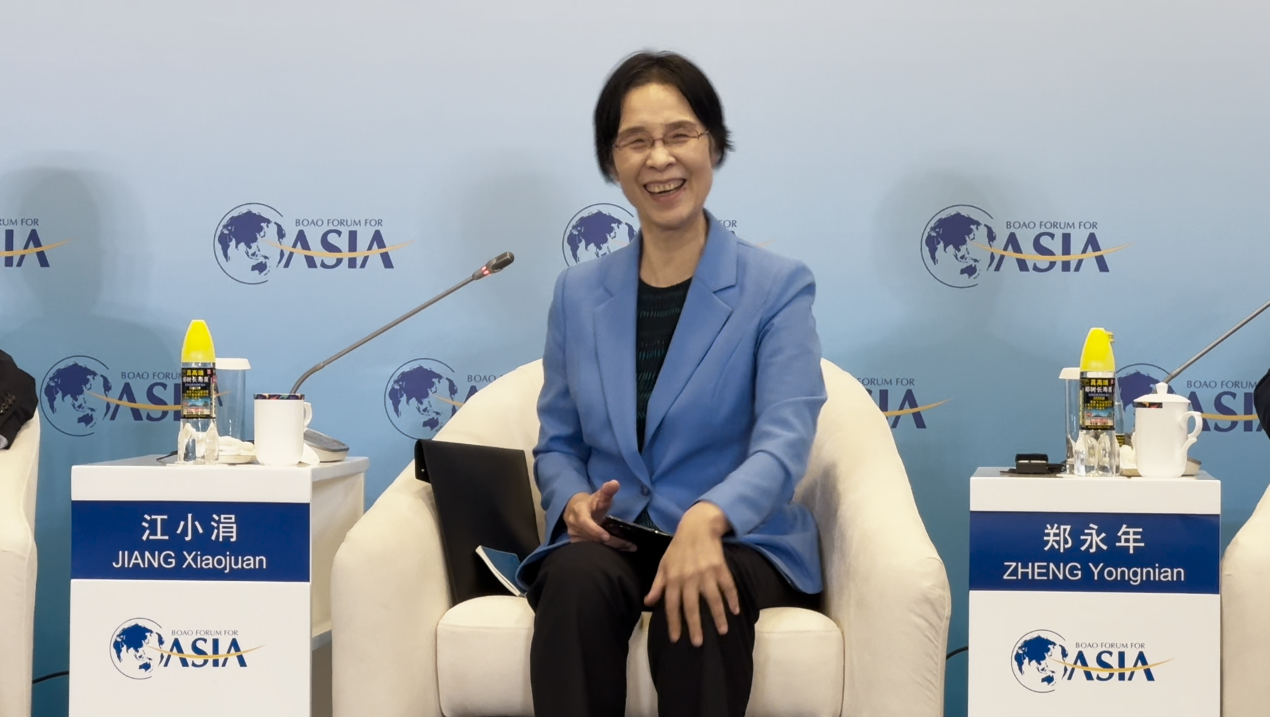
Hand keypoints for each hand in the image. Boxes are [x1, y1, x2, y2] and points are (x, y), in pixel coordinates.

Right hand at [562, 480, 635, 550]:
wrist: (573, 509)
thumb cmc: (590, 503)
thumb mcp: (598, 496)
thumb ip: (607, 491)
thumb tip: (615, 483)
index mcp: (578, 513)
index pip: (585, 523)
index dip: (594, 530)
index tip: (606, 536)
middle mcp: (574, 526)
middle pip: (592, 538)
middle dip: (611, 542)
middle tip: (629, 545)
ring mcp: (574, 536)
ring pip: (593, 546)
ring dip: (612, 548)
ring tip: (629, 548)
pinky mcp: (577, 544)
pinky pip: (591, 550)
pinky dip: (606, 551)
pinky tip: (619, 551)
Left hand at [644, 502, 738, 646]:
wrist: (697, 527)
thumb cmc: (678, 548)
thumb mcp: (664, 565)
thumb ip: (657, 585)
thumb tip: (648, 603)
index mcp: (673, 579)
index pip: (672, 605)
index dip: (673, 623)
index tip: (676, 639)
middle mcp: (689, 578)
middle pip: (691, 607)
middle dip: (694, 626)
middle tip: (697, 643)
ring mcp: (706, 573)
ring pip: (713, 599)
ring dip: (718, 616)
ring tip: (722, 631)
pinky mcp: (720, 567)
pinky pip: (727, 585)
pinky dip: (732, 598)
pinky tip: (735, 610)